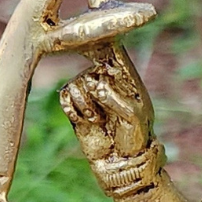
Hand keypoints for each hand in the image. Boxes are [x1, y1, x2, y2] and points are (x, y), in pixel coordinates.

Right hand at [61, 51, 154, 167]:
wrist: (121, 162)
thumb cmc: (136, 137)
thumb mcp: (133, 117)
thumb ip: (115, 98)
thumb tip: (95, 85)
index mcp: (125, 76)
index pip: (111, 50)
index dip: (98, 40)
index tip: (88, 40)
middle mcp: (105, 80)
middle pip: (88, 65)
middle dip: (90, 83)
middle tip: (97, 100)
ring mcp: (89, 93)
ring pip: (75, 82)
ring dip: (83, 102)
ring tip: (97, 119)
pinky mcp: (76, 106)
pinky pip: (65, 95)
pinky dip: (71, 107)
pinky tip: (83, 120)